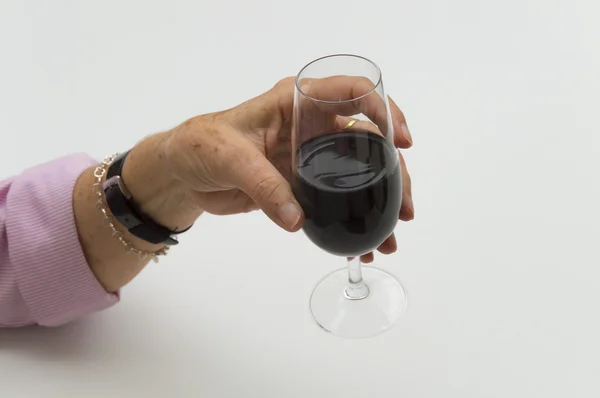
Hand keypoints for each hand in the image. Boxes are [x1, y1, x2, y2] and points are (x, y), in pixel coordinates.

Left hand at [130, 77, 413, 262]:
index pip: (353, 93)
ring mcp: (310, 157)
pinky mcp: (303, 185)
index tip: (399, 143)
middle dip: (393, 173)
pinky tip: (359, 245)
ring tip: (389, 237)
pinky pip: (336, 201)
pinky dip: (350, 222)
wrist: (184, 175)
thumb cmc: (201, 146)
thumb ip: (263, 186)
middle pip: (368, 142)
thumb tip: (298, 220)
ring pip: (359, 175)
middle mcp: (312, 127)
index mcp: (298, 103)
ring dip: (378, 203)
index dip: (384, 111)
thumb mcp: (230, 158)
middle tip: (403, 208)